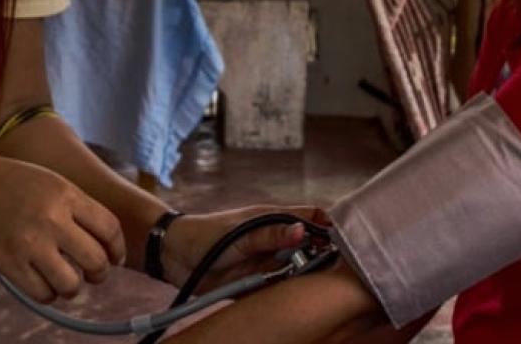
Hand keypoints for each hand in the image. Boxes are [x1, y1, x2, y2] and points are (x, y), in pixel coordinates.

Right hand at [0, 154, 126, 302]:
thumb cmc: (10, 182)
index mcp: (66, 194)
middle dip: (100, 273)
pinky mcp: (9, 263)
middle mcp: (51, 218)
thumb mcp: (52, 181)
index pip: (109, 228)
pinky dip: (48, 294)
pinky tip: (44, 283)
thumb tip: (106, 240)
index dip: (117, 249)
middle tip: (94, 274)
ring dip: (73, 288)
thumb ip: (78, 207)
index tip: (114, 258)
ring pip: (71, 284)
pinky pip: (42, 293)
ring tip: (66, 280)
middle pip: (96, 260)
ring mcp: (30, 243)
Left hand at [161, 204, 327, 292]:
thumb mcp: (241, 234)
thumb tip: (302, 231)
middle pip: (312, 248)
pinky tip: (298, 302)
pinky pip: (281, 292)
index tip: (345, 242)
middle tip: (336, 272)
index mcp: (276, 220)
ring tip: (318, 288)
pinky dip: (289, 297)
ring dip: (308, 280)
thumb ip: (271, 234)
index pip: (313, 218)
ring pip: (300, 272)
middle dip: (325, 258)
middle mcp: (277, 242)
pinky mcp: (259, 285)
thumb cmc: (206, 235)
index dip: (331, 227)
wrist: (175, 258)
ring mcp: (269, 264)